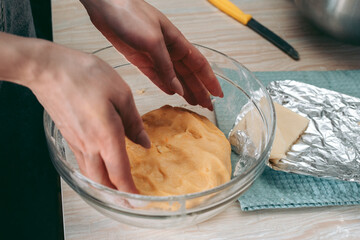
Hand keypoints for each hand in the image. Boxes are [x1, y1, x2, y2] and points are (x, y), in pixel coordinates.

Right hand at [28, 41, 150, 192]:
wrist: (48, 69)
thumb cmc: (85, 75)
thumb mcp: (120, 93)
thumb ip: (133, 121)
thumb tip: (143, 142)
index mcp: (106, 136)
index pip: (120, 173)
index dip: (130, 190)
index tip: (140, 200)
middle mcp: (90, 145)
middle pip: (103, 181)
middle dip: (117, 194)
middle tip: (130, 200)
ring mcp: (76, 143)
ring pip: (91, 174)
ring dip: (105, 185)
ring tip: (117, 188)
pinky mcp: (69, 137)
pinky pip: (83, 162)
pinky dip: (95, 171)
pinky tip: (101, 166)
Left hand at [81, 0, 222, 109]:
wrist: (106, 6)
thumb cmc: (131, 15)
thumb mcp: (153, 41)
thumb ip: (166, 67)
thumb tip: (179, 89)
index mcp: (177, 42)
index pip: (200, 65)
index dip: (210, 80)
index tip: (218, 95)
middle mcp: (169, 50)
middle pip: (189, 74)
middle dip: (199, 90)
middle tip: (206, 107)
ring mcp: (155, 56)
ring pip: (174, 77)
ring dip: (184, 90)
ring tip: (193, 103)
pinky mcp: (140, 59)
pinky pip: (157, 76)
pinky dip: (165, 85)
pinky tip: (172, 93)